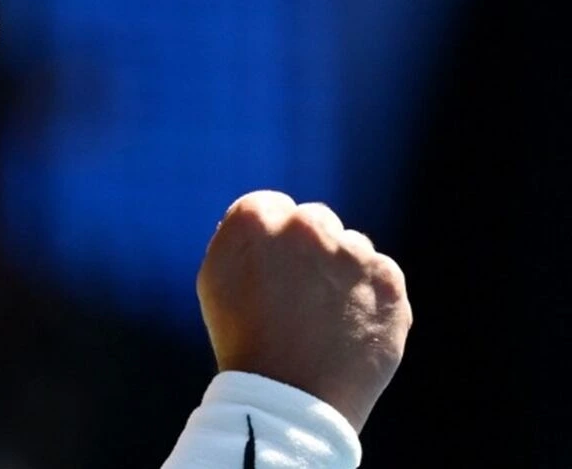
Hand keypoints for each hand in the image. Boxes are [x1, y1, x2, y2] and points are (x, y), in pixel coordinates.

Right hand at [196, 190, 412, 432]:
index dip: (269, 242)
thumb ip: (243, 239)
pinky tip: (348, 326)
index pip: (272, 207)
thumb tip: (272, 222)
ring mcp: (353, 252)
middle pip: (314, 221)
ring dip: (340, 272)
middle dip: (308, 250)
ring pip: (351, 248)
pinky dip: (368, 296)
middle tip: (297, 295)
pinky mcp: (388, 280)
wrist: (289, 399)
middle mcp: (306, 225)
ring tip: (322, 318)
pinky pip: (380, 275)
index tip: (269, 272)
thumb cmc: (243, 340)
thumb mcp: (217, 278)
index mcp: (255, 219)